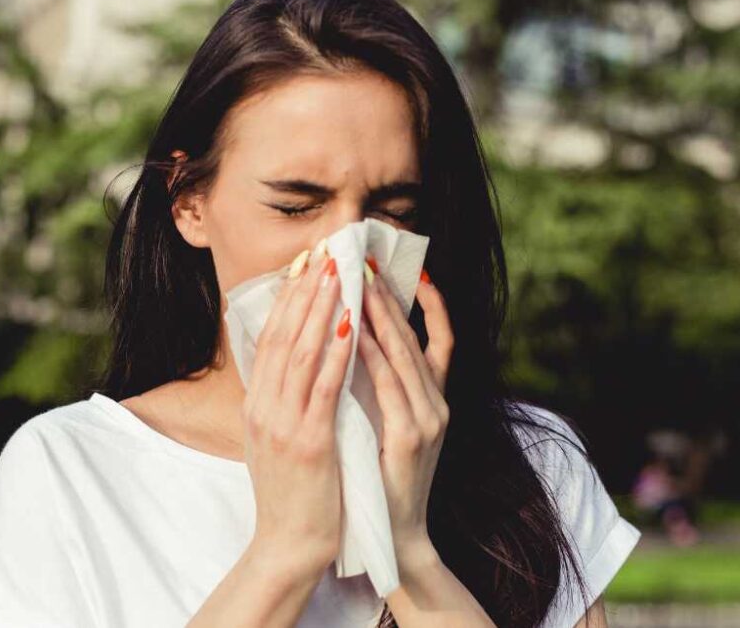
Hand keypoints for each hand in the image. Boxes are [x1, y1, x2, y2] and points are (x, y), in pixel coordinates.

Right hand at [243, 248, 353, 575]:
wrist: (287, 546)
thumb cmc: (288, 492)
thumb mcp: (271, 440)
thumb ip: (278, 400)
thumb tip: (290, 363)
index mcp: (256, 405)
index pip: (269, 339)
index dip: (287, 299)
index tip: (304, 266)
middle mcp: (263, 408)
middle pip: (282, 336)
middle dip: (304, 291)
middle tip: (323, 252)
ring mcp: (283, 424)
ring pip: (301, 353)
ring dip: (321, 309)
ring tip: (337, 273)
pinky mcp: (309, 442)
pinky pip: (324, 387)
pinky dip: (336, 352)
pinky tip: (351, 324)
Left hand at [357, 260, 453, 555]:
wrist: (394, 533)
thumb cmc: (382, 474)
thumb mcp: (388, 423)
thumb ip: (383, 387)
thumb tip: (359, 342)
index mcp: (432, 399)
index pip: (438, 339)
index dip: (430, 304)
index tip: (410, 270)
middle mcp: (437, 403)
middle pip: (417, 338)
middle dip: (392, 298)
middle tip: (369, 262)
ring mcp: (429, 419)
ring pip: (406, 355)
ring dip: (383, 316)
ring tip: (363, 283)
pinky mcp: (413, 437)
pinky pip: (391, 386)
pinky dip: (374, 356)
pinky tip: (357, 332)